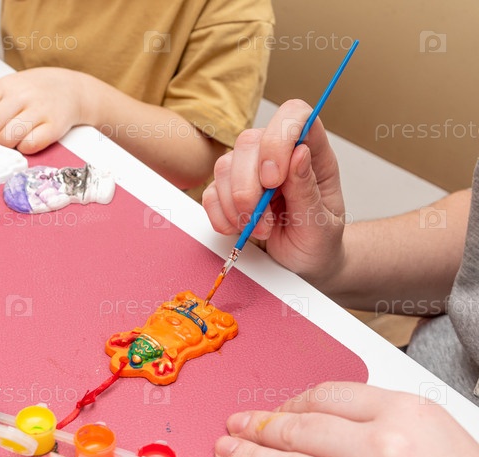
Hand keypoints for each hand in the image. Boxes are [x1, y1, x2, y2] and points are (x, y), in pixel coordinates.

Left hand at [0, 67, 90, 153]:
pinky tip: (27, 139)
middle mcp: (22, 96)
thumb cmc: (34, 91)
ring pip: (8, 139)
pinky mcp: (54, 127)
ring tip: (12, 136)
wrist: (71, 89)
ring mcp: (39, 112)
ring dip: (6, 143)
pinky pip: (29, 146)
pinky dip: (24, 147)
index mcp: (6, 86)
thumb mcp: (8, 87)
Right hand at [202, 99, 346, 284]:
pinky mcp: (228, 190)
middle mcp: (279, 154)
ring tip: (259, 229)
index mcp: (312, 153)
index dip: (279, 138)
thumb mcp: (322, 223)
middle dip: (249, 187)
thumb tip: (299, 152)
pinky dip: (221, 216)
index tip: (274, 180)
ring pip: (225, 166)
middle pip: (249, 141)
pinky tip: (240, 229)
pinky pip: (210, 192)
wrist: (304, 264)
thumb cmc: (319, 242)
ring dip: (236, 206)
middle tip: (263, 220)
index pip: (294, 115)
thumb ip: (308, 189)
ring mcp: (250, 170)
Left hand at [215, 382, 478, 456]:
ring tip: (230, 455)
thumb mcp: (438, 436)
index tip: (272, 409)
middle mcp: (384, 453)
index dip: (288, 403)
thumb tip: (312, 416)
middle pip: (298, 431)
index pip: (326, 397)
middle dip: (257, 428)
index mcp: (407, 416)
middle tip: (235, 427)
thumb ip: (380, 419)